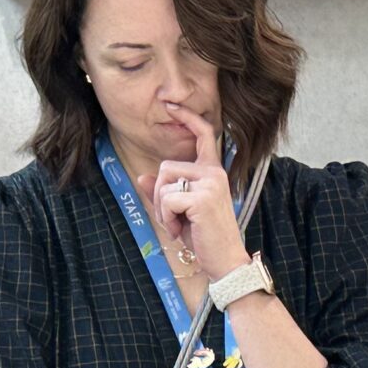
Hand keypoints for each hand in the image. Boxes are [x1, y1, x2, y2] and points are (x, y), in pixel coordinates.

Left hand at [142, 102, 247, 278]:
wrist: (225, 262)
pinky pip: (166, 199)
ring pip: (164, 183)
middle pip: (166, 167)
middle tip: (174, 219)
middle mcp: (214, 172)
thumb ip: (161, 193)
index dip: (187, 117)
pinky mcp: (202, 198)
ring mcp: (210, 183)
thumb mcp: (180, 212)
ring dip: (163, 209)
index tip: (172, 105)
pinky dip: (166, 218)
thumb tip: (142, 176)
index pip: (203, 134)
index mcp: (213, 171)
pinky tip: (180, 231)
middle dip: (160, 194)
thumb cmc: (205, 237)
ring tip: (179, 226)